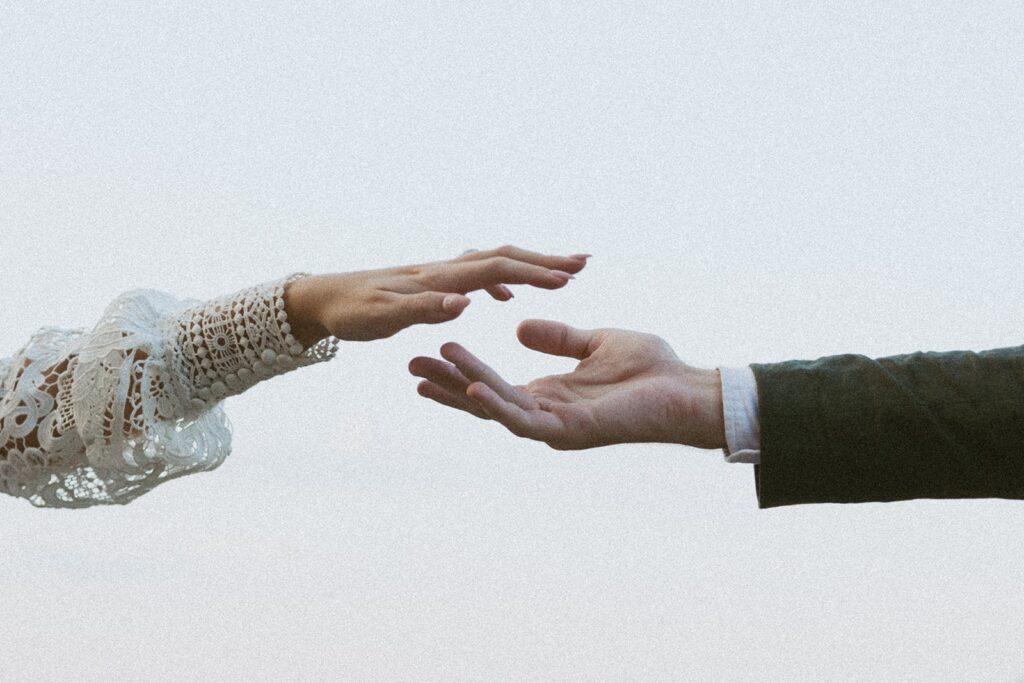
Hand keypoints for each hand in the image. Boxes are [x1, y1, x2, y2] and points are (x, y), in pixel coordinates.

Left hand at [284, 246, 588, 342]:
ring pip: (496, 262)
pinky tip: (509, 297)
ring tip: (564, 272)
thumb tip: (466, 303)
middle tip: (584, 262)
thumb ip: (425, 309)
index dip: (532, 273)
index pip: (495, 271)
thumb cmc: (350, 312)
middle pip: (504, 257)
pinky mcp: (435, 281)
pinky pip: (480, 274)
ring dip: (531, 265)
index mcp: (437, 280)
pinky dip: (504, 280)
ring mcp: (441, 273)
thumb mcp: (383, 318)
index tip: (569, 279)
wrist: (320, 297)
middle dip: (544, 259)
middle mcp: (444, 269)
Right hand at [409, 320, 726, 449]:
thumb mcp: (595, 342)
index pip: (495, 386)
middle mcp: (546, 415)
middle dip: (447, 384)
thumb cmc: (650, 369)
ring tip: (428, 369)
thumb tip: (519, 330)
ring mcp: (556, 427)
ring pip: (498, 409)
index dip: (462, 372)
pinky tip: (476, 391)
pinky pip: (527, 422)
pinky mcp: (572, 432)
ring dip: (463, 390)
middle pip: (485, 401)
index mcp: (549, 395)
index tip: (432, 348)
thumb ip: (558, 338)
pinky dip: (500, 407)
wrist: (686, 388)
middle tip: (410, 363)